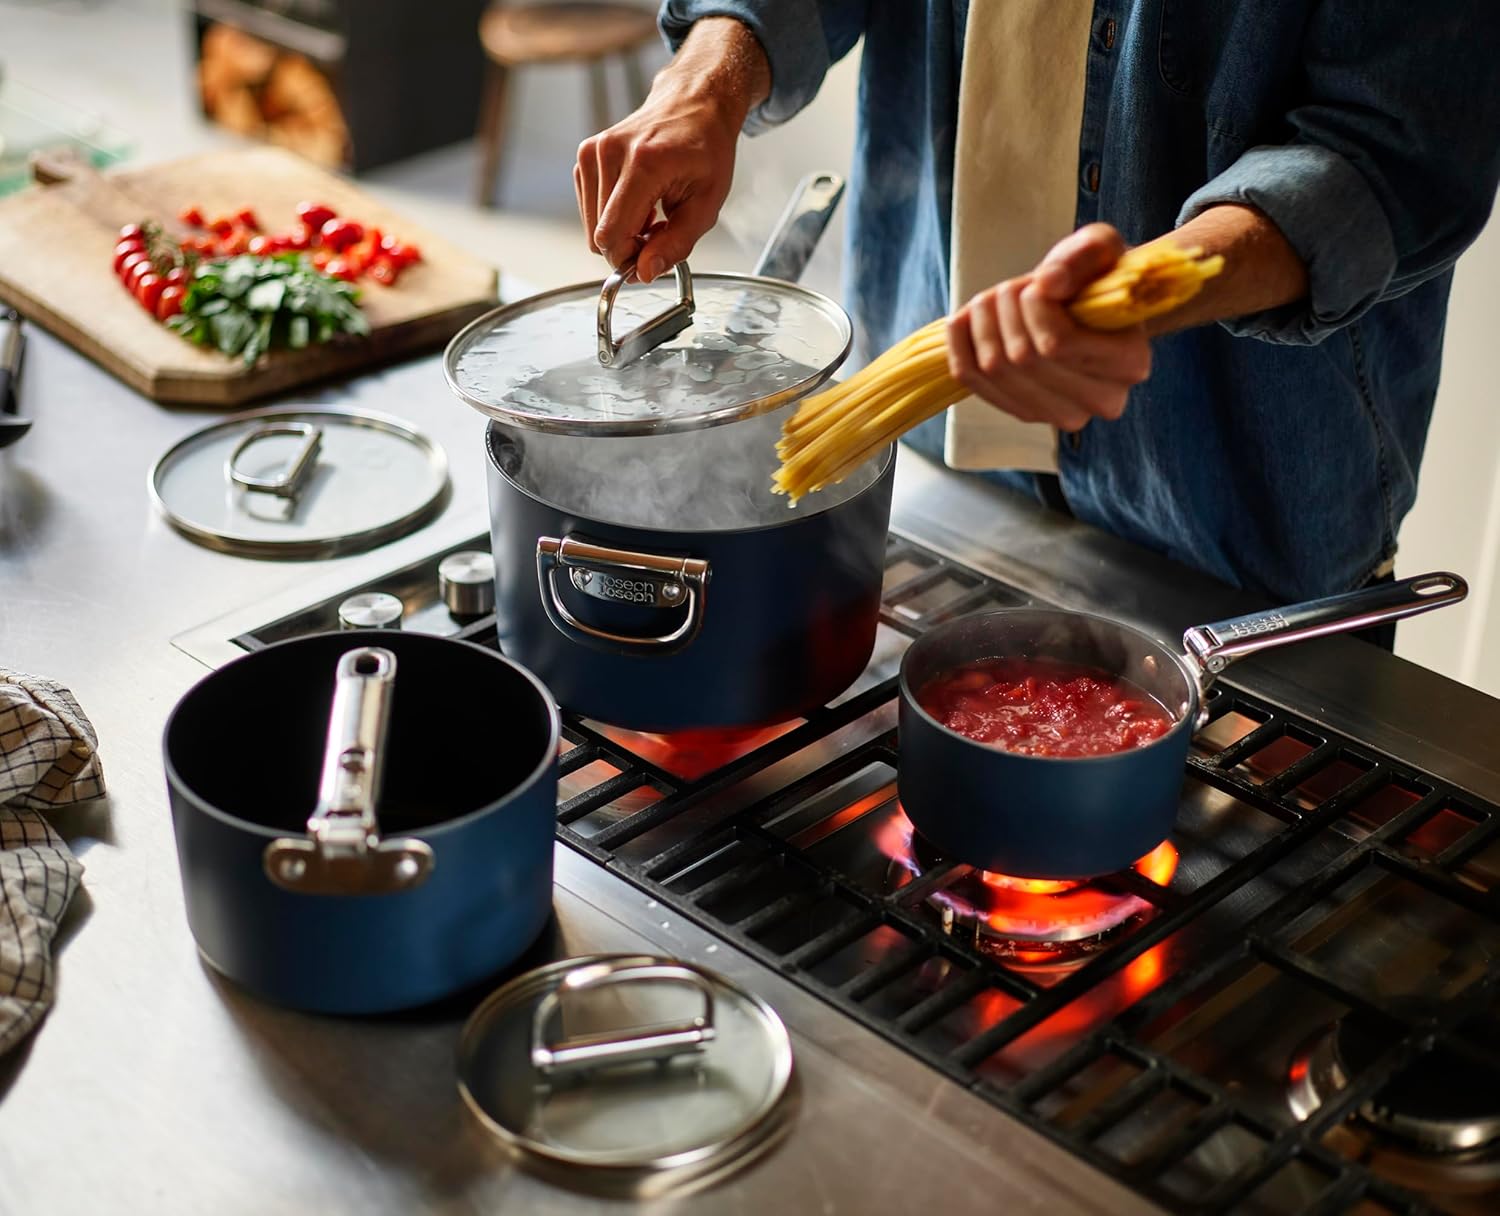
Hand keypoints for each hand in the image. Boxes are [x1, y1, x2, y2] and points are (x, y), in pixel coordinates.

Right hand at [575, 18, 767, 281]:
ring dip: (621, 230)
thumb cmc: (706, 148)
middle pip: (599, 235)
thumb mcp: (707, 204)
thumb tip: (645, 272)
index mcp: (643, 163)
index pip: (612, 234)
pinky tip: (637, 201)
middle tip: (658, 232)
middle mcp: (610, 153)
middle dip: (627, 246)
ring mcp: (593, 151)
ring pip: (593, 226)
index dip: (628, 260)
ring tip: (651, 213)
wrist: (694, 103)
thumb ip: (676, 244)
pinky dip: (613, 214)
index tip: (650, 261)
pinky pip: (590, 208)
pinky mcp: (586, 155)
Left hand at [946, 224, 1152, 432]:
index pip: (1058, 343)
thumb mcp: (1101, 248)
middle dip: (1005, 310)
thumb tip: (1048, 281)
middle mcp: (1101, 399)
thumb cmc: (1097, 277)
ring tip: (991, 300)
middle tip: (1010, 287)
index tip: (1037, 281)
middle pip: (1023, 358)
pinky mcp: (1026, 413)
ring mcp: (1061, 414)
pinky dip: (960, 345)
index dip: (1033, 305)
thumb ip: (1084, 254)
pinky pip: (973, 382)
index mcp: (1130, 361)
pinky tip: (964, 321)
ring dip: (981, 324)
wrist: (1087, 309)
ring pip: (996, 369)